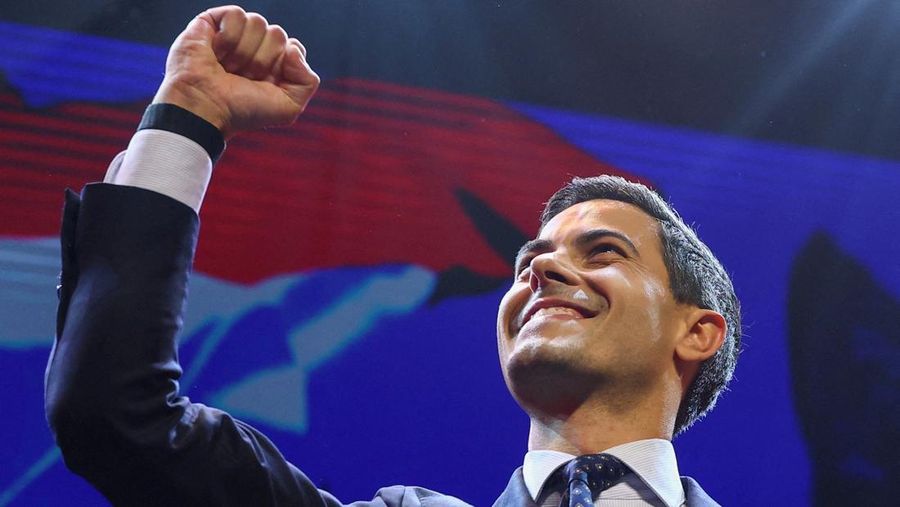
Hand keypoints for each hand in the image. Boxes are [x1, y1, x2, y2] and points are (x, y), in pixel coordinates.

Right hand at [152, 5, 319, 138]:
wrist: (206, 107)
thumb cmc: (242, 111)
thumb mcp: (289, 108)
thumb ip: (308, 81)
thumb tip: (293, 47)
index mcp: (274, 66)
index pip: (294, 47)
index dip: (283, 65)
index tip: (265, 83)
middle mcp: (255, 48)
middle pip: (278, 34)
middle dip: (262, 60)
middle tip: (242, 77)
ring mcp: (234, 35)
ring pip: (258, 22)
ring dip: (244, 51)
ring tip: (227, 67)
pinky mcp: (212, 22)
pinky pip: (237, 14)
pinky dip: (229, 37)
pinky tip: (216, 52)